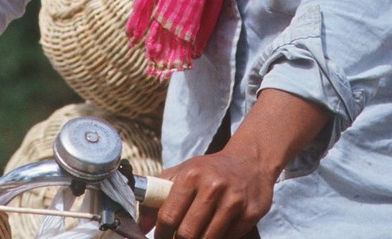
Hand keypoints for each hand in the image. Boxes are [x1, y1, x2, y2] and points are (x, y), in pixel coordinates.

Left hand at [150, 148, 275, 238]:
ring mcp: (234, 201)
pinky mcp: (250, 213)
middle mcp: (214, 186)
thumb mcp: (182, 174)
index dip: (161, 234)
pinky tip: (216, 230)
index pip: (168, 217)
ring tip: (196, 235)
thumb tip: (141, 226)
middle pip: (187, 233)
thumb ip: (156, 197)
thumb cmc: (210, 170)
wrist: (251, 161)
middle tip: (178, 238)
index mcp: (192, 175)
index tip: (162, 237)